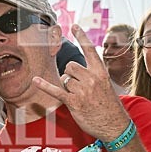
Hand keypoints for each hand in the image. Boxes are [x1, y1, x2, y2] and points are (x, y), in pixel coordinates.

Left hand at [33, 24, 126, 141]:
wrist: (115, 125)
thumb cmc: (108, 106)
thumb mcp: (105, 85)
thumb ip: (92, 75)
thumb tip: (73, 70)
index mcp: (101, 72)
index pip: (89, 49)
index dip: (81, 36)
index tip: (74, 26)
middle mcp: (92, 78)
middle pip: (70, 66)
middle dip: (70, 75)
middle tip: (79, 88)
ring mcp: (83, 90)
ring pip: (65, 80)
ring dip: (67, 88)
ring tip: (79, 98)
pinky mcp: (74, 102)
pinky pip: (56, 90)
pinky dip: (44, 86)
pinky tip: (35, 80)